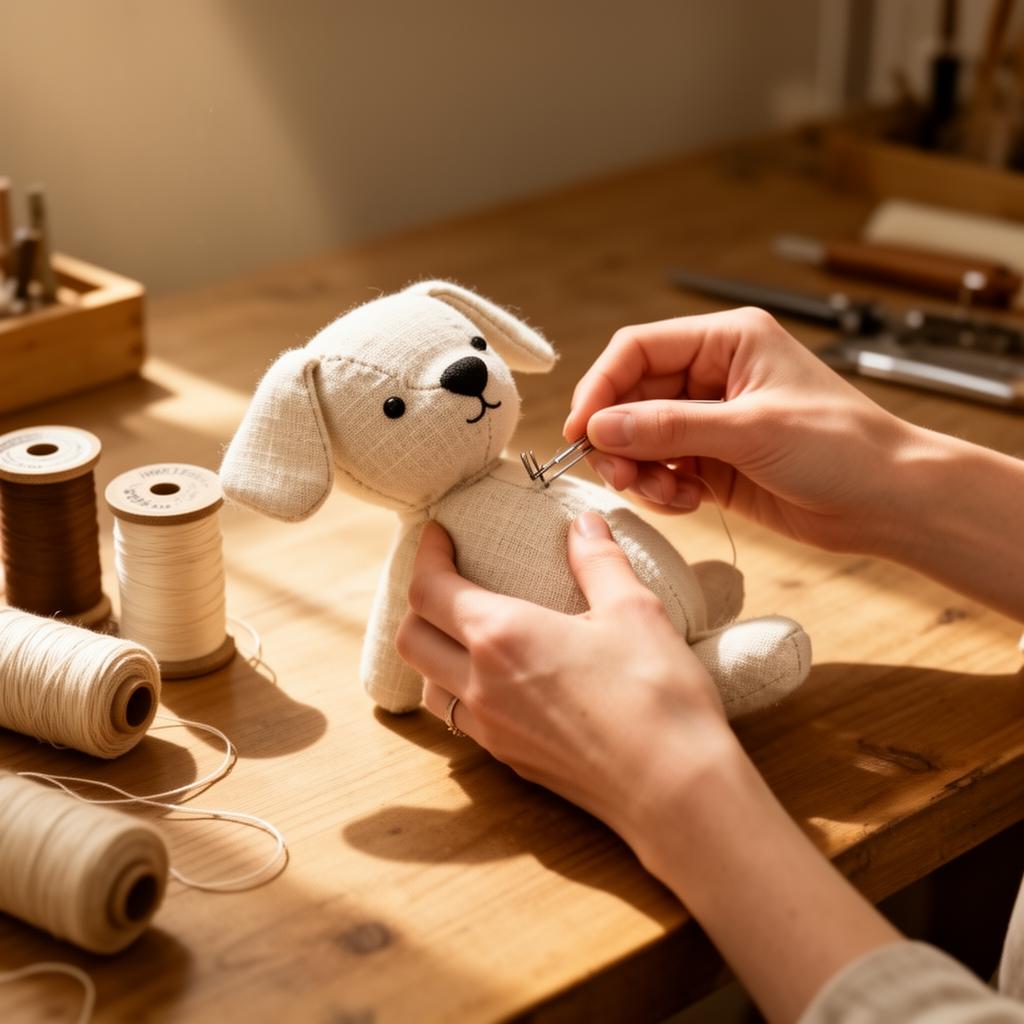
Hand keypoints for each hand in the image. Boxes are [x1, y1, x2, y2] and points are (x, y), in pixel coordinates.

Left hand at [395, 515, 733, 849]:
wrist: (674, 789)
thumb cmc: (656, 694)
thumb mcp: (634, 610)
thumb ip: (599, 561)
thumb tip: (584, 524)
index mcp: (502, 636)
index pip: (429, 590)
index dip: (425, 556)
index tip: (437, 535)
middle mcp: (481, 684)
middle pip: (411, 638)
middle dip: (419, 602)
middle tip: (448, 579)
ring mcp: (491, 729)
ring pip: (428, 684)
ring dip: (433, 652)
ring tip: (465, 631)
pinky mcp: (510, 760)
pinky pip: (460, 719)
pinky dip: (459, 690)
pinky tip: (497, 681)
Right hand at [563, 308, 921, 555]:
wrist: (887, 503)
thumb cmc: (843, 447)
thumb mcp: (751, 431)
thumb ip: (670, 428)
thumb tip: (601, 429)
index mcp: (727, 341)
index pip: (638, 350)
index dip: (601, 387)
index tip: (581, 431)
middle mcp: (713, 375)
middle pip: (631, 398)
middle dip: (619, 439)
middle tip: (618, 475)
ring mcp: (710, 421)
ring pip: (640, 438)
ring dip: (639, 470)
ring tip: (664, 494)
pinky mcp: (712, 462)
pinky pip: (660, 471)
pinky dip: (661, 490)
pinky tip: (688, 502)